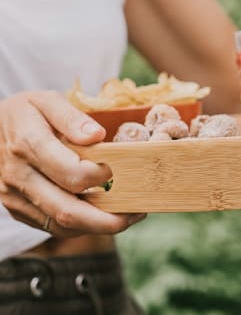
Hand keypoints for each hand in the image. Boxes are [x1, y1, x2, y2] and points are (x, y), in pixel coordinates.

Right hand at [0, 90, 145, 236]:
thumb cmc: (25, 112)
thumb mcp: (46, 101)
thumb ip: (71, 117)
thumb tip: (97, 135)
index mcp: (28, 145)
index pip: (72, 172)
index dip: (102, 176)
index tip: (123, 169)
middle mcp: (20, 176)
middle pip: (67, 210)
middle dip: (107, 219)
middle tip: (137, 213)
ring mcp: (16, 197)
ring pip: (60, 225)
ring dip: (97, 227)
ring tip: (127, 217)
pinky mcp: (18, 209)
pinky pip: (51, 227)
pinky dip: (81, 226)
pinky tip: (102, 216)